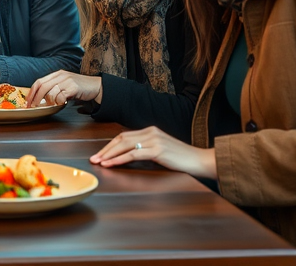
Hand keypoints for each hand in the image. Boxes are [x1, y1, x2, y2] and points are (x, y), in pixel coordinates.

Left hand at [27, 70, 101, 106]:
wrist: (95, 86)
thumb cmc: (79, 87)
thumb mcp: (64, 83)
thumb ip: (54, 87)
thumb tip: (40, 97)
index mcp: (56, 74)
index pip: (39, 82)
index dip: (32, 92)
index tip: (28, 101)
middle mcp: (60, 76)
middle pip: (42, 87)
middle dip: (36, 98)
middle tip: (33, 106)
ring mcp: (67, 81)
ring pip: (51, 92)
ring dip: (49, 101)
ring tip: (53, 104)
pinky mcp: (73, 88)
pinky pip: (61, 97)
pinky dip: (59, 102)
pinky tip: (62, 103)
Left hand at [89, 126, 216, 177]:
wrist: (201, 160)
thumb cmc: (182, 159)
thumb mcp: (161, 151)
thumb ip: (146, 149)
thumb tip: (128, 155)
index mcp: (150, 130)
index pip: (124, 136)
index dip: (110, 145)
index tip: (100, 154)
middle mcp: (150, 132)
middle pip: (121, 138)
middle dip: (105, 149)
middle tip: (94, 158)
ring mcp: (154, 140)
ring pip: (124, 145)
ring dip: (109, 154)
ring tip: (99, 162)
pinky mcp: (157, 150)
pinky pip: (133, 154)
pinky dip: (119, 159)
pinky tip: (111, 164)